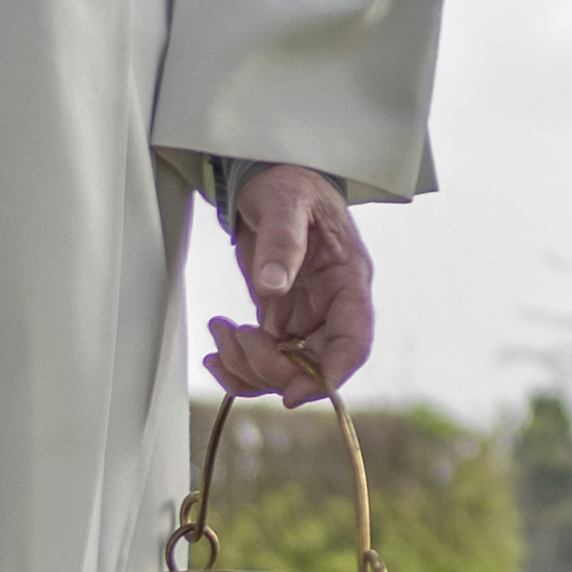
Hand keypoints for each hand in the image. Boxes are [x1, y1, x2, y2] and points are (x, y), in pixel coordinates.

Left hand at [204, 164, 371, 399]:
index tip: (293, 393)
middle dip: (274, 369)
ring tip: (221, 333)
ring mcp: (307, 316)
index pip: (354, 340)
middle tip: (237, 342)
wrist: (271, 178)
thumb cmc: (288, 182)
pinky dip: (239, 366)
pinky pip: (267, 359)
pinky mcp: (281, 319)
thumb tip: (272, 288)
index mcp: (348, 280)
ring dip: (249, 368)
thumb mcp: (285, 202)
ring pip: (288, 369)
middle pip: (317, 364)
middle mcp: (332, 306)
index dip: (330, 374)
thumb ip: (283, 242)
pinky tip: (218, 350)